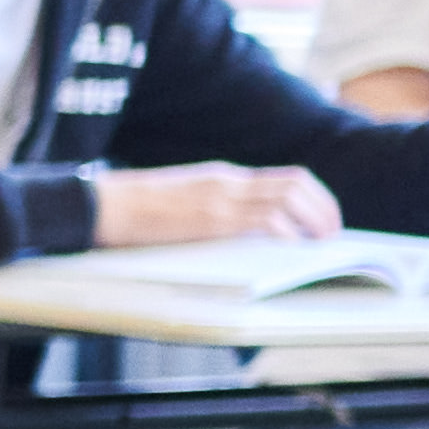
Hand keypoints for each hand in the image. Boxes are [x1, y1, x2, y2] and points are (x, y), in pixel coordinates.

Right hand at [87, 162, 336, 251]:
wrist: (97, 205)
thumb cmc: (130, 210)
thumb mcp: (182, 201)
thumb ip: (213, 208)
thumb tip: (243, 233)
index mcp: (222, 177)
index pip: (286, 178)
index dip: (316, 199)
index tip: (324, 222)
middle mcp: (228, 183)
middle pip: (297, 185)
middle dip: (324, 210)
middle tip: (331, 236)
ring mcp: (220, 200)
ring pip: (288, 200)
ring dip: (313, 223)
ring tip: (318, 246)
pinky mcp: (210, 221)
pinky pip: (264, 221)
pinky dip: (286, 235)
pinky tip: (290, 251)